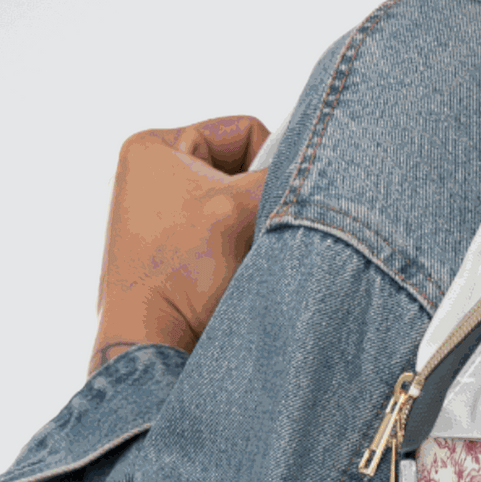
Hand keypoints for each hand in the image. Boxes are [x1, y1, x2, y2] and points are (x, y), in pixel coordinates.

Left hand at [91, 114, 271, 373]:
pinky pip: (232, 242)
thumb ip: (282, 177)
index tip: (266, 204)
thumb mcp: (238, 209)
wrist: (153, 350)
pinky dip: (243, 257)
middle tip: (253, 236)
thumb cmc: (180, 277)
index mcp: (154, 148)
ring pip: (242, 211)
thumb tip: (327, 164)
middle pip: (244, 173)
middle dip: (259, 204)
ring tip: (240, 263)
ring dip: (253, 235)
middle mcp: (155, 178)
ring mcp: (165, 219)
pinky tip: (234, 279)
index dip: (270, 165)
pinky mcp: (178, 256)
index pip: (245, 131)